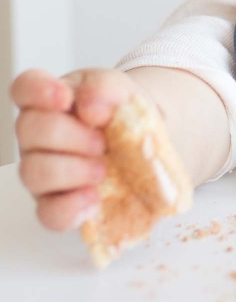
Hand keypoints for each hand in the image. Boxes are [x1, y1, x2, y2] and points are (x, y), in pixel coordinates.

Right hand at [9, 67, 148, 231]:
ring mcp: (43, 171)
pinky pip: (49, 213)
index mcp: (50, 100)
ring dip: (72, 170)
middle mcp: (37, 136)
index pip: (24, 88)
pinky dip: (71, 207)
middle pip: (28, 130)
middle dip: (68, 134)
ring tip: (104, 168)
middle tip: (102, 141)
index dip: (36, 91)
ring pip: (33, 172)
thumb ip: (106, 88)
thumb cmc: (121, 112)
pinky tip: (94, 197)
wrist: (145, 141)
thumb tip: (89, 107)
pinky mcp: (57, 203)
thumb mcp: (121, 89)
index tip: (64, 97)